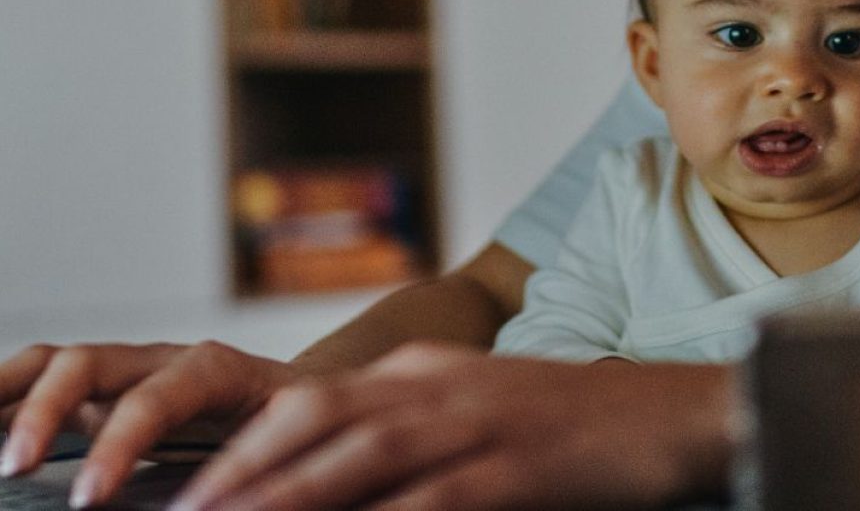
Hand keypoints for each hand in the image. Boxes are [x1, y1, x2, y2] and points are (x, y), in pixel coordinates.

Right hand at [0, 340, 297, 506]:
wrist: (306, 400)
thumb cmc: (296, 428)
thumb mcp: (285, 446)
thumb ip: (247, 470)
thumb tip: (204, 499)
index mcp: (216, 371)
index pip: (162, 393)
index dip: (122, 440)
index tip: (89, 498)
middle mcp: (164, 361)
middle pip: (93, 362)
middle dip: (48, 409)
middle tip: (14, 467)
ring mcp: (130, 371)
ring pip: (60, 364)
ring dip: (12, 392)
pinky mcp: (108, 392)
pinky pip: (50, 381)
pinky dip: (13, 398)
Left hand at [171, 343, 736, 510]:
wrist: (658, 410)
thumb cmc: (558, 420)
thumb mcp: (471, 409)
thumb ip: (405, 432)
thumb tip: (336, 474)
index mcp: (419, 370)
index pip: (314, 400)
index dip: (247, 445)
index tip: (193, 489)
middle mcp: (435, 385)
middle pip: (322, 417)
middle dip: (248, 467)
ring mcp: (475, 421)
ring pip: (364, 453)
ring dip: (294, 492)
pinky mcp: (515, 467)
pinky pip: (435, 499)